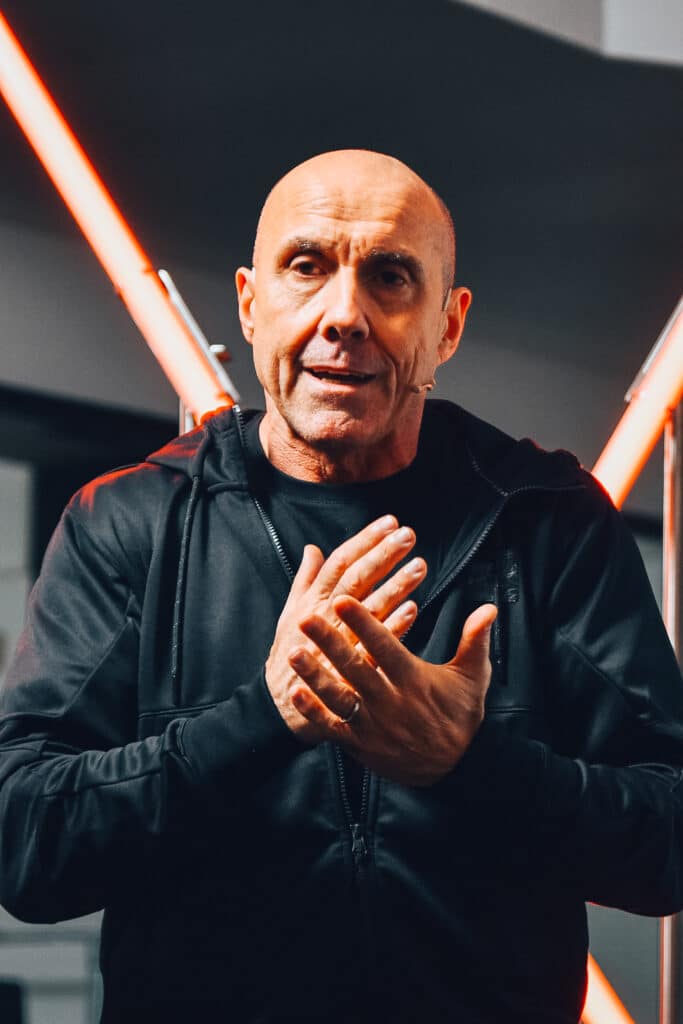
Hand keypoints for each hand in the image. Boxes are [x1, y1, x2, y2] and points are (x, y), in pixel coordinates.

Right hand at [266, 516, 426, 742]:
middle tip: (408, 536)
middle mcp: (323, 617)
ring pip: (368, 609)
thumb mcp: (290, 613)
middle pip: (355, 579)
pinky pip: (374, 646)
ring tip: (420, 567)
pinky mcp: (349, 670)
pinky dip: (393, 627)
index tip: (390, 523)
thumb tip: (313, 548)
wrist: (281, 705)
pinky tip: (414, 610)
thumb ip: (305, 580)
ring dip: (394, 586)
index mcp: (311, 600)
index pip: (340, 561)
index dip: (365, 540)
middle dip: (382, 555)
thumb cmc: (290, 654)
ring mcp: (336, 643)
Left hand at [288, 596, 497, 784]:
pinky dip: (314, 713)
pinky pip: (334, 728)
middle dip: (330, 642)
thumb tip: (488, 608)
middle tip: (307, 618)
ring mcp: (374, 726)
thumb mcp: (473, 677)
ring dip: (315, 676)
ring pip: (339, 698)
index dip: (364, 623)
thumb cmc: (462, 716)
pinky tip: (295, 694)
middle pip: (355, 668)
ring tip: (293, 653)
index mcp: (414, 680)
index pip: (386, 646)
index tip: (344, 600)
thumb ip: (475, 640)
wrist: (458, 768)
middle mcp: (391, 702)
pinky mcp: (362, 745)